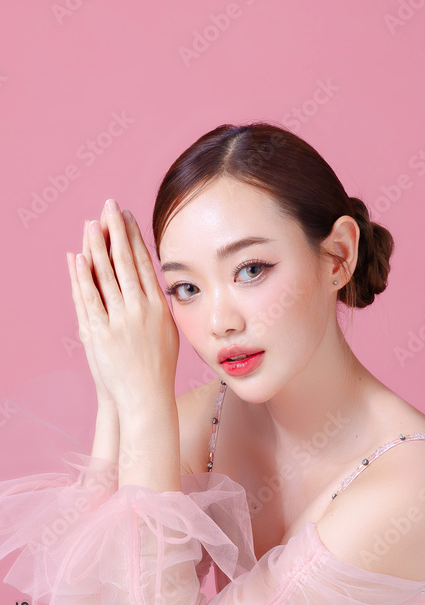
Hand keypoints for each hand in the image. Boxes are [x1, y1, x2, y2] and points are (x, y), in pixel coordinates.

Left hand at [68, 200, 179, 413]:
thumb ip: (157, 304)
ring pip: (105, 275)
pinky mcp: (99, 333)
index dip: (135, 237)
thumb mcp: (166, 331)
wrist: (145, 397)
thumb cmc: (157, 367)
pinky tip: (77, 257)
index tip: (128, 216)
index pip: (144, 263)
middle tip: (110, 206)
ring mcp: (118, 321)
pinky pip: (88, 298)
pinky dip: (81, 276)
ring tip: (91, 223)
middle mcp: (140, 310)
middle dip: (117, 231)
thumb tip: (150, 280)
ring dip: (97, 246)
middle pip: (126, 262)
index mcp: (158, 308)